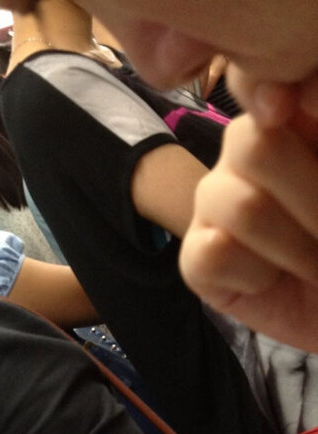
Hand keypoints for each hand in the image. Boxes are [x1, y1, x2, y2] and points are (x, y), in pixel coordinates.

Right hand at [179, 69, 317, 353]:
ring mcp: (215, 205)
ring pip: (235, 205)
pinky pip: (212, 254)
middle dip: (308, 196)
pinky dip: (255, 275)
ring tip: (316, 265)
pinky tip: (271, 283)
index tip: (299, 120)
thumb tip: (286, 101)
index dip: (273, 93)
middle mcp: (246, 152)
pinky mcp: (197, 260)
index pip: (258, 81)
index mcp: (292, 115)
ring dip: (293, 245)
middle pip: (249, 144)